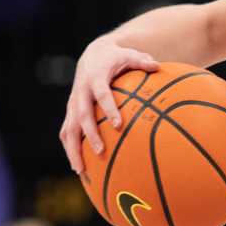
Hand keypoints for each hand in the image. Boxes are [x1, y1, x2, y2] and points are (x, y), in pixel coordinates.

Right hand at [59, 39, 159, 171]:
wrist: (93, 55)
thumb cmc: (116, 58)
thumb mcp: (130, 54)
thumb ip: (142, 61)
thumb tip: (158, 66)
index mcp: (95, 78)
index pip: (102, 95)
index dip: (109, 109)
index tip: (119, 125)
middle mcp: (81, 92)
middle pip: (82, 116)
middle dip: (90, 135)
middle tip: (101, 152)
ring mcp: (73, 103)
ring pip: (69, 129)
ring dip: (73, 149)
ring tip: (81, 171)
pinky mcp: (71, 111)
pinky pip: (67, 132)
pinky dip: (70, 149)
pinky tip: (79, 168)